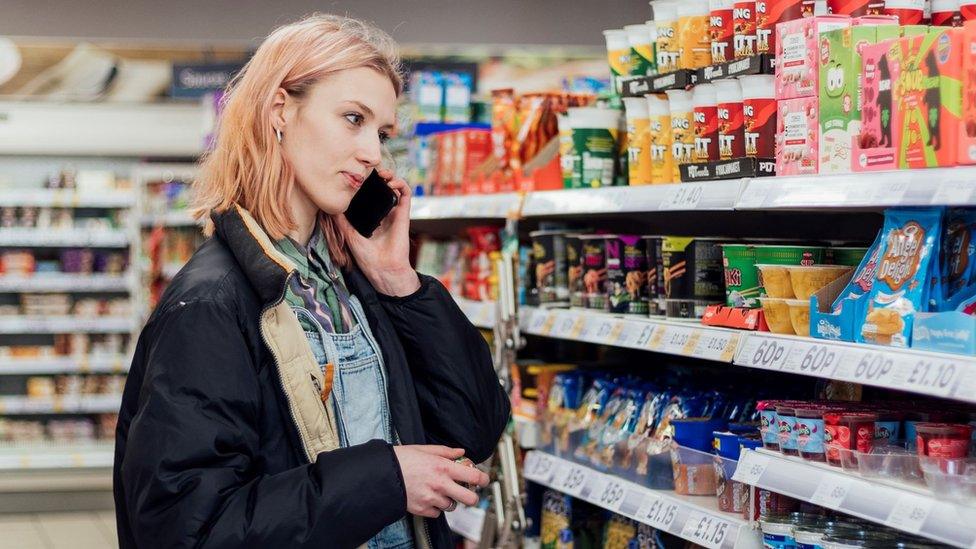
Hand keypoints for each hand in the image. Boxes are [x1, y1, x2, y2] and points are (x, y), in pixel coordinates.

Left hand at [336, 169, 419, 296]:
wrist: (383, 269)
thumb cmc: (368, 257)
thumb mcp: (349, 235)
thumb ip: (341, 221)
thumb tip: (330, 207)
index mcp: (372, 218)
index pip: (370, 195)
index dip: (367, 185)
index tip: (358, 178)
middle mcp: (384, 214)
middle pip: (383, 189)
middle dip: (379, 177)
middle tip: (372, 172)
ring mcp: (394, 213)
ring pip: (396, 188)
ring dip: (391, 177)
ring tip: (383, 174)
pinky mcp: (404, 214)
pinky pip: (406, 195)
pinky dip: (401, 184)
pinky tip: (391, 182)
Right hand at [393, 445, 488, 517]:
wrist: (382, 474)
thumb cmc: (401, 459)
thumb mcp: (425, 449)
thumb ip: (446, 451)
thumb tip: (461, 452)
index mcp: (443, 467)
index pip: (473, 476)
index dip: (483, 479)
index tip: (483, 480)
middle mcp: (440, 484)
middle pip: (469, 498)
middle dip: (472, 497)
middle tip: (468, 493)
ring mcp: (432, 498)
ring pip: (452, 506)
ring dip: (449, 500)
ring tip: (439, 491)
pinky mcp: (422, 509)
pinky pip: (437, 513)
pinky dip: (435, 507)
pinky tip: (428, 497)